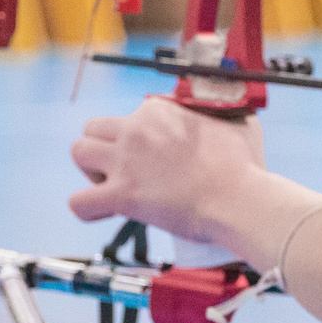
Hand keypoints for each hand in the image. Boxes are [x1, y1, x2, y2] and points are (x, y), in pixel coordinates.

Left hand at [69, 96, 266, 245]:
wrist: (239, 198)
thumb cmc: (243, 167)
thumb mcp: (236, 123)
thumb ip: (217, 114)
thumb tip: (221, 115)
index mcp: (159, 110)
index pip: (129, 117)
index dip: (137, 140)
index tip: (155, 159)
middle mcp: (137, 129)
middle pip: (93, 128)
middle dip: (102, 149)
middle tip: (124, 171)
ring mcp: (126, 161)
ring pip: (78, 152)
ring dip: (91, 172)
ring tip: (114, 187)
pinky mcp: (122, 195)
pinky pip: (78, 202)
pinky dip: (87, 209)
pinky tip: (106, 212)